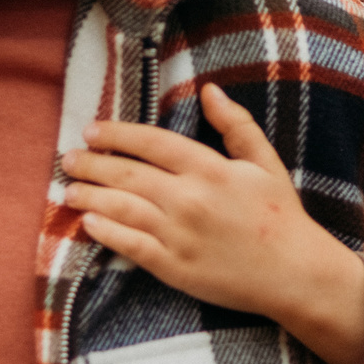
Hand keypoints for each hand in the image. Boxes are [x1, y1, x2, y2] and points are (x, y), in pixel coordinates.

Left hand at [62, 83, 363, 363]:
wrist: (294, 274)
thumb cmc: (280, 215)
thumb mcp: (264, 162)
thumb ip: (235, 124)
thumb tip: (209, 89)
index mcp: (210, 169)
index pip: (151, 143)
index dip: (117, 134)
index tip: (93, 131)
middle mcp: (189, 199)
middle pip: (128, 174)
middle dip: (92, 164)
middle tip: (68, 159)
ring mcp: (179, 235)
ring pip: (122, 209)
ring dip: (91, 197)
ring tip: (68, 190)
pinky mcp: (174, 268)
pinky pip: (131, 246)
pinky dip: (107, 232)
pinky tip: (89, 223)